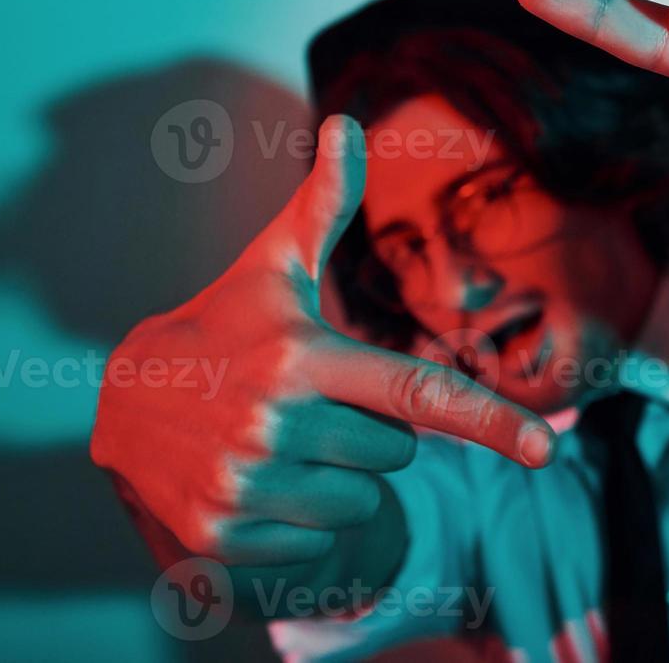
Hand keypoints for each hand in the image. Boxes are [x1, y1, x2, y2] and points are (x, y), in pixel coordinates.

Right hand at [90, 115, 555, 567]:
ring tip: (282, 441)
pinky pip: (317, 547)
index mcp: (301, 356)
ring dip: (339, 480)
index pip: (416, 394)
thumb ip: (322, 202)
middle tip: (313, 400)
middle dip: (372, 429)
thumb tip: (348, 121)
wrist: (122, 405)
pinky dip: (299, 522)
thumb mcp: (271, 266)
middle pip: (399, 452)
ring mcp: (245, 486)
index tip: (547, 452)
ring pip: (362, 504)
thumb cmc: (224, 326)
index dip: (490, 422)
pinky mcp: (224, 538)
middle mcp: (273, 424)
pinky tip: (257, 481)